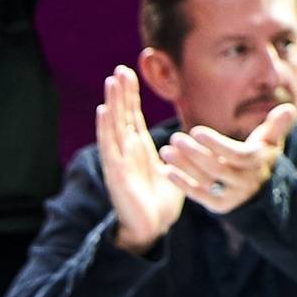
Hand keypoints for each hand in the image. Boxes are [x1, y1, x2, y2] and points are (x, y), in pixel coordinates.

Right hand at [97, 66, 183, 255]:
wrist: (152, 227)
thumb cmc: (161, 201)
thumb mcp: (174, 168)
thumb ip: (179, 152)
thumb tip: (192, 138)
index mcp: (139, 148)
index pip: (133, 115)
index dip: (130, 95)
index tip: (129, 72)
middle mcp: (127, 150)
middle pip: (123, 115)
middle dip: (121, 92)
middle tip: (120, 69)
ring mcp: (120, 160)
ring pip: (114, 125)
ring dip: (113, 102)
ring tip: (111, 81)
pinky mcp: (117, 172)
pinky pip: (110, 146)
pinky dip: (105, 127)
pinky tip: (103, 110)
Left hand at [161, 102, 296, 215]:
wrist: (259, 189)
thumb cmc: (260, 155)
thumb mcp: (270, 140)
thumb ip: (278, 125)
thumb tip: (289, 109)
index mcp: (258, 162)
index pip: (237, 155)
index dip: (217, 145)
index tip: (196, 131)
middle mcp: (246, 181)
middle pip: (218, 169)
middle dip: (195, 154)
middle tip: (175, 138)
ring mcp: (232, 195)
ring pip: (206, 181)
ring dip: (184, 167)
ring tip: (166, 151)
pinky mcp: (219, 206)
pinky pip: (199, 195)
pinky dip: (182, 184)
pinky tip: (167, 171)